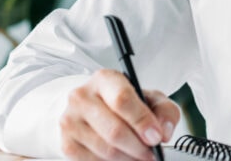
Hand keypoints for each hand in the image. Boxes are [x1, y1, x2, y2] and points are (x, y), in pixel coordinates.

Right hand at [59, 69, 179, 160]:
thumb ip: (164, 110)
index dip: (142, 121)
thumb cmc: (125, 103)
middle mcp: (82, 97)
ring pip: (105, 150)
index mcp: (105, 79)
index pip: (122, 100)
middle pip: (114, 130)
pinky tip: (123, 158)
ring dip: (128, 158)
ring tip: (140, 157)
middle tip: (152, 154)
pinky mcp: (66, 143)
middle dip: (139, 147)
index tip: (156, 137)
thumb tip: (164, 132)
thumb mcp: (150, 98)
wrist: (94, 108)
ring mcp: (70, 120)